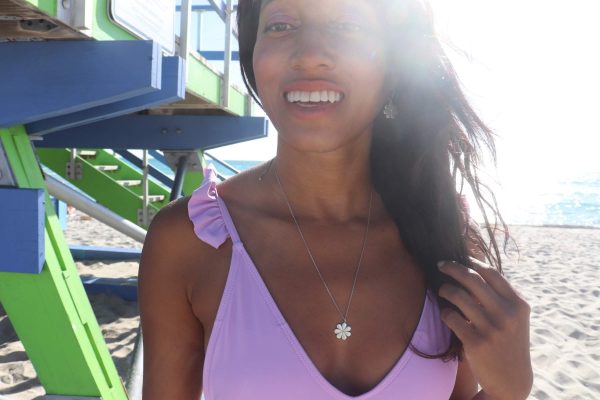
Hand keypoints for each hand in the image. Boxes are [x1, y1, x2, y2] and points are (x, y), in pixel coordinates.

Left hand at [437, 258, 532, 399]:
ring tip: (442, 290)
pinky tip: (446, 313)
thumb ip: (501, 295)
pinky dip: (445, 312)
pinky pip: (451, 317)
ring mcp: (492, 329)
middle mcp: (507, 315)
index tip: (459, 257)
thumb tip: (473, 266)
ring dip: (445, 290)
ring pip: (458, 296)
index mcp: (518, 305)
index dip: (472, 261)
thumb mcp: (515, 317)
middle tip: (440, 264)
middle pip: (472, 279)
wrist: (511, 379)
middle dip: (452, 267)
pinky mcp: (476, 343)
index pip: (491, 273)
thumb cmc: (509, 342)